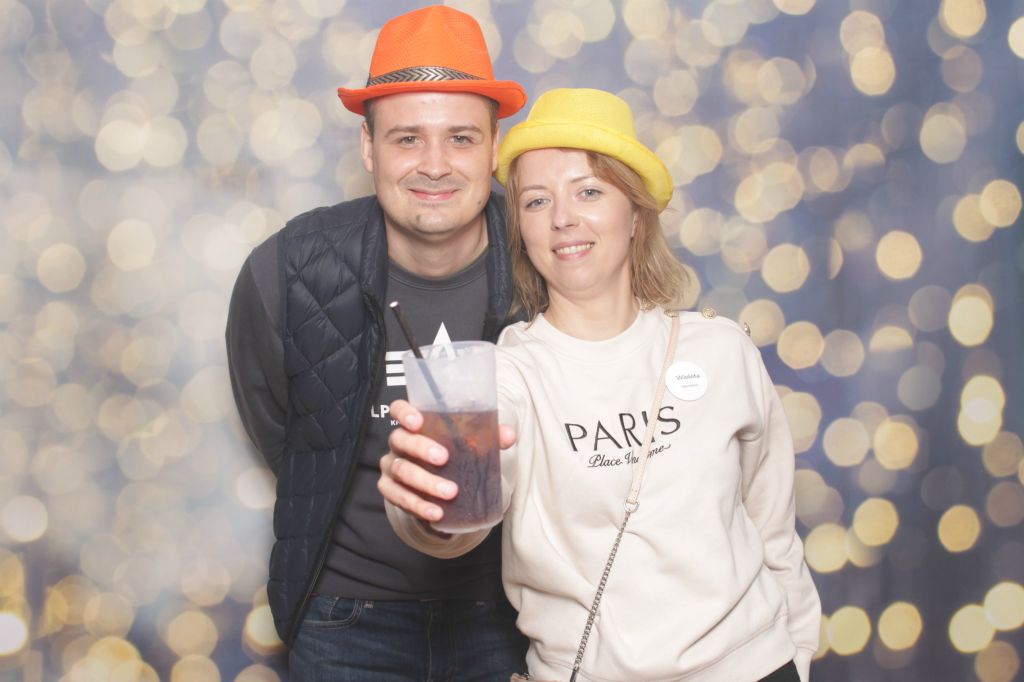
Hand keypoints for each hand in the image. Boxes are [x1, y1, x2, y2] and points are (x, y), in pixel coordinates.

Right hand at [378, 400, 517, 523]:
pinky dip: (418, 505)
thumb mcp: (466, 442)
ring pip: (401, 471)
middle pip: (400, 440)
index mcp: (413, 424)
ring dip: (425, 482)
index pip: (398, 409)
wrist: (435, 484)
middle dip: (421, 449)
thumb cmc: (450, 453)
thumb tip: (508, 435)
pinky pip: (398, 497)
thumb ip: (487, 436)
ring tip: (450, 492)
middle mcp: (398, 443)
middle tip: (444, 459)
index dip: (404, 412)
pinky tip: (436, 512)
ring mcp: (391, 466)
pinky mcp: (389, 490)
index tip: (418, 422)